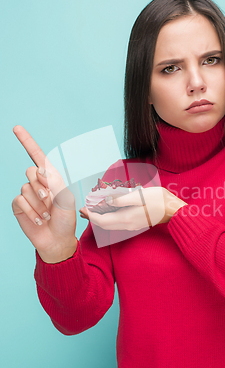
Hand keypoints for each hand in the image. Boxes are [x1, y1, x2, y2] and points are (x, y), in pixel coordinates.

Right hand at [12, 126, 76, 262]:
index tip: (16, 128)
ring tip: (47, 214)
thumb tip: (40, 168)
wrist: (57, 240)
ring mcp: (27, 194)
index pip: (37, 156)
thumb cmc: (65, 219)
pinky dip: (31, 211)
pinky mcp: (19, 205)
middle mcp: (38, 183)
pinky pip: (19, 200)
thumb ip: (54, 181)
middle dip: (42, 187)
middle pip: (31, 171)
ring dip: (39, 204)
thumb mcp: (66, 199)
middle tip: (50, 201)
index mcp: (52, 177)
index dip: (27, 141)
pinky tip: (39, 220)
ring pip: (26, 188)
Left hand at [79, 186, 186, 230]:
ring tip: (92, 210)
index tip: (82, 209)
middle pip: (104, 225)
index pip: (102, 220)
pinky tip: (108, 211)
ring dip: (100, 218)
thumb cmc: (158, 200)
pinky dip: (109, 218)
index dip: (90, 215)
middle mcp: (127, 225)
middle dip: (92, 218)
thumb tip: (105, 201)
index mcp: (125, 218)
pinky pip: (117, 223)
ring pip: (110, 225)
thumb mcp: (139, 196)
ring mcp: (132, 226)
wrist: (174, 210)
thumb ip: (121, 199)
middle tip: (83, 210)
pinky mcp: (136, 223)